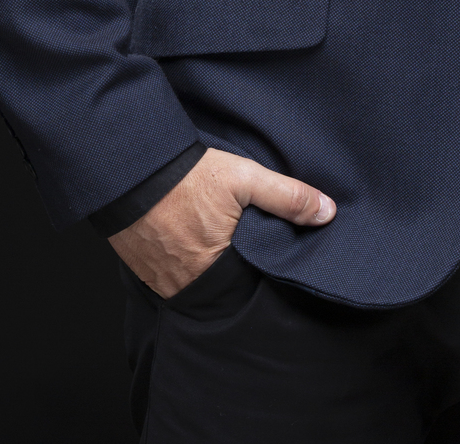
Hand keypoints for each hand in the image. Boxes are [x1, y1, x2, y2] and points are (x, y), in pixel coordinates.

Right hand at [108, 147, 334, 297]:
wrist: (132, 169)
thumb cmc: (189, 176)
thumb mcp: (246, 178)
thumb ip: (287, 197)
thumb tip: (327, 213)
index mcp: (218, 269)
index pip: (250, 288)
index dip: (262, 274)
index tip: (272, 260)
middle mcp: (189, 284)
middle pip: (224, 289)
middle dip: (237, 275)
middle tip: (247, 252)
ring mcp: (163, 281)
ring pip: (198, 285)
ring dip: (209, 270)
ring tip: (220, 246)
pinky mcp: (145, 271)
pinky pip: (172, 278)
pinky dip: (185, 265)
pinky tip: (192, 242)